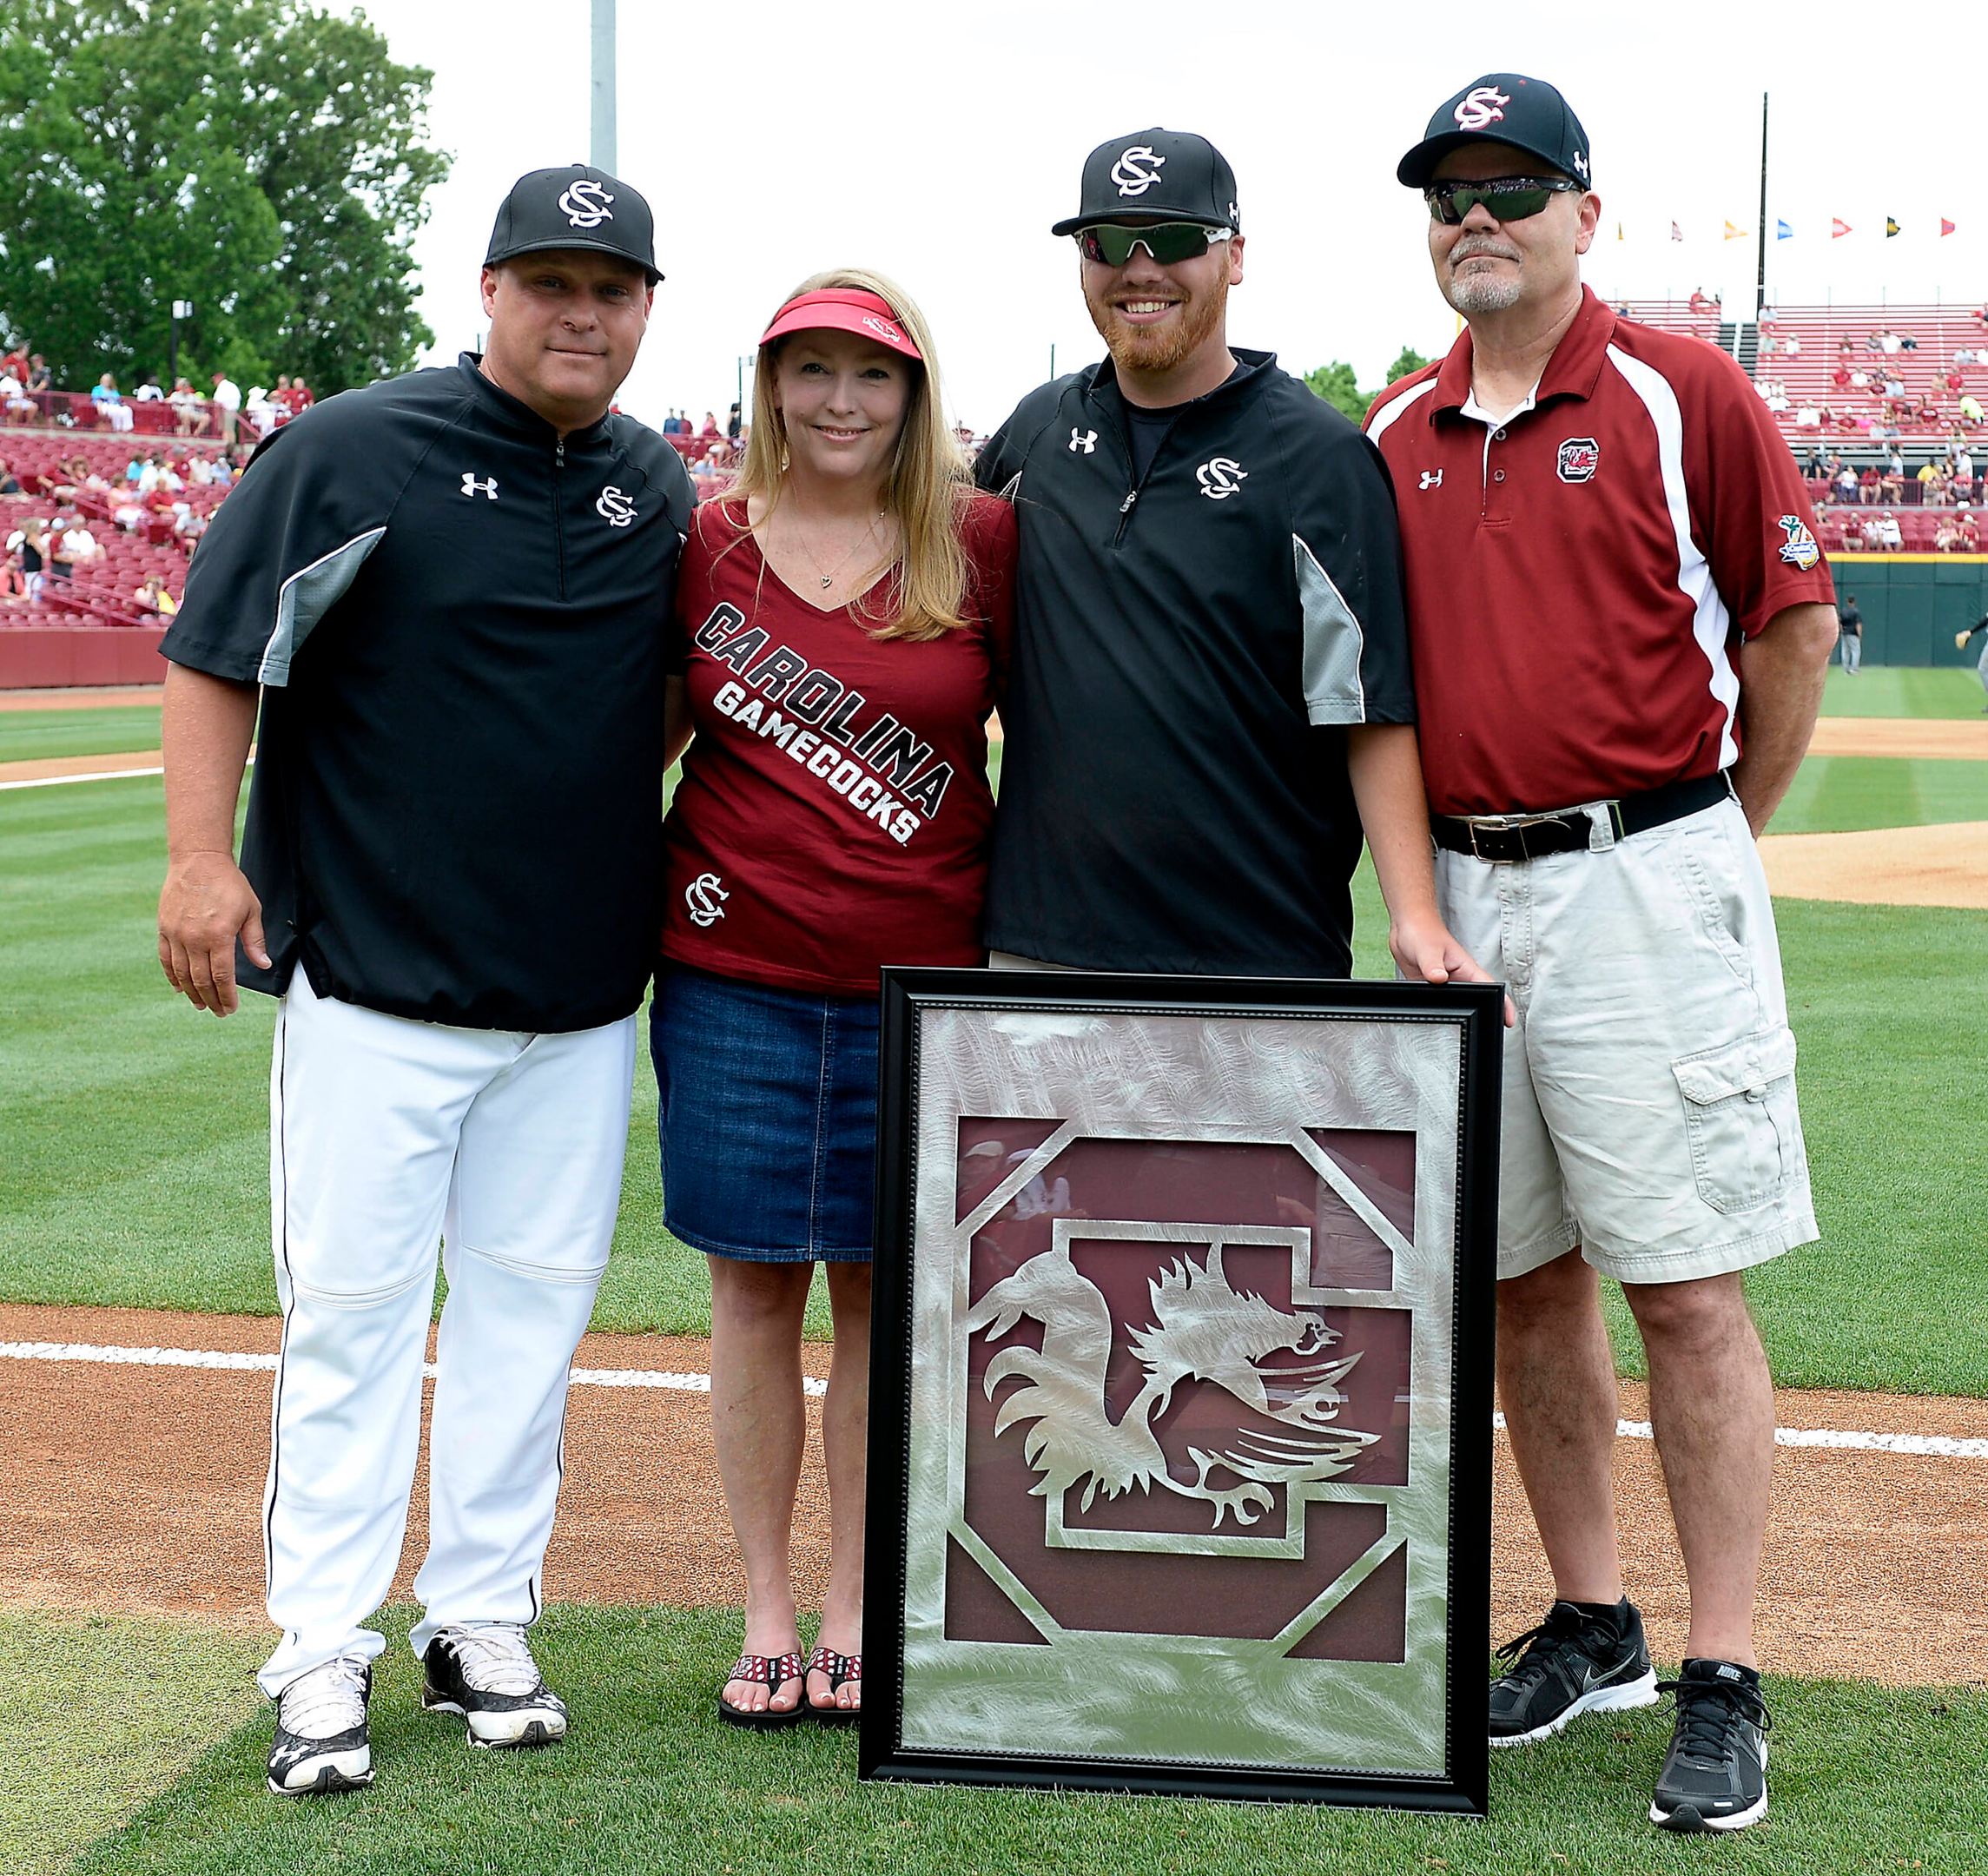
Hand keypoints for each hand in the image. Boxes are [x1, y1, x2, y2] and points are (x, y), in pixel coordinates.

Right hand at [157, 851, 268, 1016]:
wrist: (198, 861)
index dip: (227, 996)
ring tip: (201, 1004)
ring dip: (192, 992)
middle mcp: (195, 938)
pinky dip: (172, 976)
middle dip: (212, 999)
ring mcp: (176, 934)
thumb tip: (263, 965)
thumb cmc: (229, 884)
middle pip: (201, 979)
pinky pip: (166, 959)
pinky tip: (179, 988)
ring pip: (182, 973)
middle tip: (219, 1012)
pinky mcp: (164, 928)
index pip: (223, 976)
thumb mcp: (251, 910)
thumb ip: (255, 941)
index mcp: (219, 935)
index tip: (231, 1008)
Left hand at [1389, 913, 1517, 1027]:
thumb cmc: (1423, 932)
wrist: (1406, 927)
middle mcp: (1458, 978)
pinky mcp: (1431, 988)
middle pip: (1477, 1000)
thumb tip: (1438, 978)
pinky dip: (1438, 1011)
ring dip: (1460, 1014)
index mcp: (1466, 968)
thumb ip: (1432, 965)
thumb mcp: (1428, 950)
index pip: (1490, 988)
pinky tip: (1435, 1021)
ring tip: (1460, 1033)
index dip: (1502, 1004)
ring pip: (1457, 1004)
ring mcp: (1445, 984)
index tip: (1508, 1021)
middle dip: (1482, 1015)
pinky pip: (1438, 1003)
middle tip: (1483, 1034)